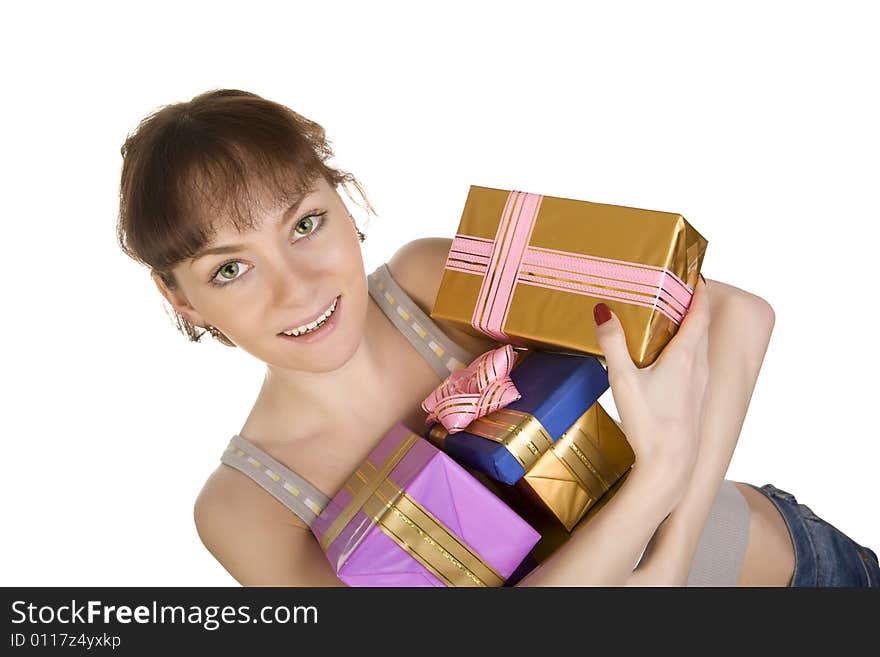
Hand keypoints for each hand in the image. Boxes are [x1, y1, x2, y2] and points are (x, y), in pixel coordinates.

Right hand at [592, 277, 710, 498]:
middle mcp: (698, 367)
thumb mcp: (623, 380)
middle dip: (692, 305)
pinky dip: (686, 350)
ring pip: (699, 347)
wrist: (670, 466)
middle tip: (674, 290)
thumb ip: (612, 343)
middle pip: (701, 327)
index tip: (693, 272)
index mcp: (685, 356)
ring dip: (689, 329)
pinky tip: (666, 359)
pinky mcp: (694, 400)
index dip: (698, 290)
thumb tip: (603, 311)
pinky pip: (694, 365)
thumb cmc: (649, 423)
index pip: (699, 312)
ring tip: (668, 319)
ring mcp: (699, 385)